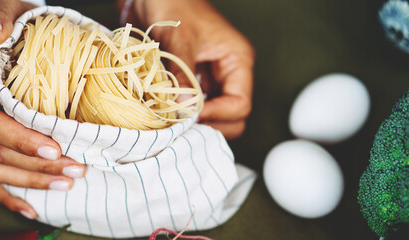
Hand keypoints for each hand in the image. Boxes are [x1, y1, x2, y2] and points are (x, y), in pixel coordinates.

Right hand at [0, 0, 85, 219]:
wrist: (1, 36)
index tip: (55, 148)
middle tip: (77, 168)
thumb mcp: (7, 9)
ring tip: (68, 182)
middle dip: (37, 165)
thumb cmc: (10, 24)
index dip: (21, 140)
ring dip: (31, 181)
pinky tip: (31, 208)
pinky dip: (8, 195)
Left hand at [122, 0, 254, 138]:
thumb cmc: (173, 6)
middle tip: (183, 123)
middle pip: (234, 118)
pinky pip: (195, 107)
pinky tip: (167, 112)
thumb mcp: (178, 40)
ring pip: (214, 116)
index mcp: (237, 61)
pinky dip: (184, 114)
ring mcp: (211, 80)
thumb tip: (184, 108)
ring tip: (173, 119)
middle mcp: (228, 74)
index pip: (240, 104)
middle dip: (211, 124)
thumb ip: (182, 75)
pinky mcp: (193, 83)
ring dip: (196, 121)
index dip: (217, 114)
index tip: (190, 114)